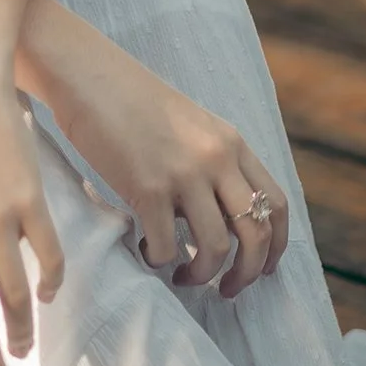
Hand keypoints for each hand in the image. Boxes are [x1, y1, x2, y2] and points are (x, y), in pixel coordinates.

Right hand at [26, 3, 288, 299]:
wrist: (89, 76)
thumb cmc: (132, 102)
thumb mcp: (191, 125)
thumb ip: (213, 163)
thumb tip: (220, 216)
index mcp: (231, 143)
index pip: (276, 204)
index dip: (276, 246)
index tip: (263, 268)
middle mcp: (216, 159)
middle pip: (256, 233)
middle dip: (248, 273)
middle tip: (228, 290)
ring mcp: (183, 174)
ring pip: (214, 248)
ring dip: (201, 274)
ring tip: (183, 275)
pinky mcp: (146, 187)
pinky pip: (167, 245)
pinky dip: (160, 260)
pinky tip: (146, 251)